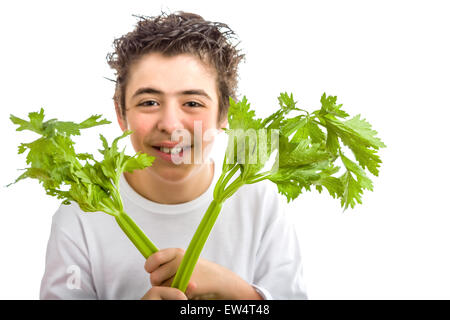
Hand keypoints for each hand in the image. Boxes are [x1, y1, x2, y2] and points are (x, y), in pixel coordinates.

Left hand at [144, 248, 262, 299]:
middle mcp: (179, 260)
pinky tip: (187, 290)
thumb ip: (166, 262)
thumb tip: (148, 264)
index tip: (150, 269)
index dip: (149, 265)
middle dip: (159, 282)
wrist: (218, 280)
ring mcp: (184, 272)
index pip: (154, 258)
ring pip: (163, 288)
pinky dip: (178, 294)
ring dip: (169, 289)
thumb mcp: (182, 260)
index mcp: (176, 252)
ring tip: (181, 285)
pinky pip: (173, 294)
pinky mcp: (189, 284)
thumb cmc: (198, 271)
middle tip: (170, 281)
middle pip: (154, 277)